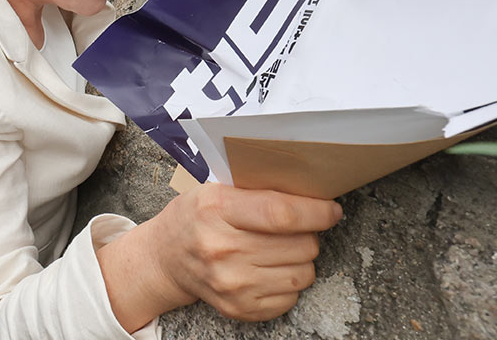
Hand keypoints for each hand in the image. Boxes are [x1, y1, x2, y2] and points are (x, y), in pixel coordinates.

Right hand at [152, 183, 341, 321]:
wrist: (165, 259)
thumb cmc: (195, 218)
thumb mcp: (215, 190)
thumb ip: (257, 189)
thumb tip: (311, 191)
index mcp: (217, 210)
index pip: (282, 214)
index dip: (316, 212)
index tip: (331, 210)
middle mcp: (223, 249)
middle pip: (300, 244)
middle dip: (308, 234)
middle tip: (293, 228)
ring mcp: (232, 283)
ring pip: (303, 273)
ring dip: (300, 259)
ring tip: (279, 249)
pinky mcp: (240, 308)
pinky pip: (292, 296)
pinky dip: (288, 283)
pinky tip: (269, 269)